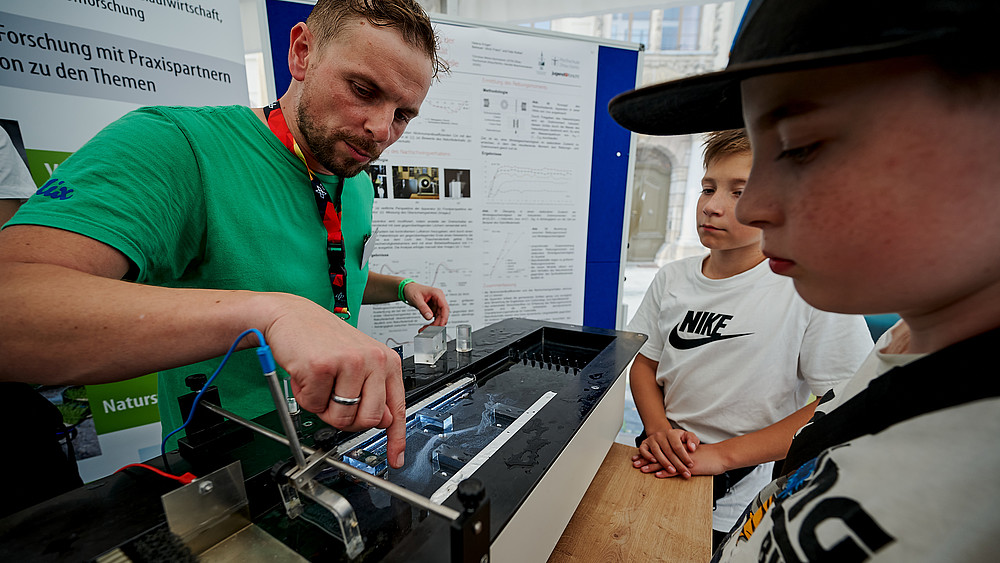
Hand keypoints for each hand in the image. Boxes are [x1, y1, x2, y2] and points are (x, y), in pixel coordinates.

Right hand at [261, 294, 406, 467]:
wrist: (291, 315)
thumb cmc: (323, 340)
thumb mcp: (357, 363)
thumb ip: (373, 391)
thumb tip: (384, 421)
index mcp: (386, 361)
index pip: (398, 408)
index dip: (397, 438)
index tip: (396, 459)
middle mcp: (374, 360)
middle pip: (368, 420)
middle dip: (346, 419)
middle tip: (333, 399)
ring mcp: (349, 362)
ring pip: (341, 417)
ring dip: (323, 407)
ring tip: (319, 382)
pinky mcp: (322, 366)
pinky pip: (314, 405)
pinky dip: (305, 396)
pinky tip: (306, 374)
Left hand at [402, 281, 449, 326]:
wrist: (408, 289)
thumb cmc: (412, 290)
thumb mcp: (416, 299)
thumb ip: (423, 308)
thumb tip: (429, 317)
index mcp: (437, 294)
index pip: (444, 307)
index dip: (444, 317)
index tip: (441, 325)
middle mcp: (438, 299)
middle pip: (442, 314)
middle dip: (437, 323)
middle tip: (430, 330)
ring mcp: (436, 304)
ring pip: (439, 317)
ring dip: (434, 325)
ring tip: (425, 329)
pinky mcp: (433, 309)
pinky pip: (435, 318)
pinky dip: (431, 323)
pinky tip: (426, 327)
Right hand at [632, 428, 700, 478]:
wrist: (662, 435)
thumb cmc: (677, 439)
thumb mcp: (686, 436)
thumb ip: (692, 440)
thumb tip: (692, 448)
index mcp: (671, 433)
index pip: (678, 446)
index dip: (684, 456)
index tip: (691, 465)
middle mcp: (660, 435)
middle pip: (668, 451)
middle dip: (678, 464)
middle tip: (685, 473)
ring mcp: (651, 439)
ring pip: (656, 452)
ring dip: (664, 463)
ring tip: (672, 471)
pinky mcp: (644, 444)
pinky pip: (643, 450)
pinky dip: (647, 456)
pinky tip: (653, 462)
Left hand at [633, 440, 729, 478]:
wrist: (721, 456)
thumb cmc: (709, 457)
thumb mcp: (694, 455)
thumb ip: (683, 458)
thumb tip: (676, 463)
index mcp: (678, 450)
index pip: (661, 451)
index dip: (649, 454)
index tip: (639, 456)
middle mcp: (679, 453)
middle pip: (659, 456)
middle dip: (646, 460)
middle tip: (635, 462)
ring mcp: (683, 460)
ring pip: (665, 463)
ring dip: (652, 467)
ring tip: (642, 469)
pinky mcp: (689, 467)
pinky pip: (675, 470)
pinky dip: (665, 473)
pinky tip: (657, 475)